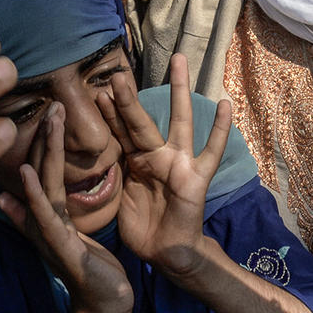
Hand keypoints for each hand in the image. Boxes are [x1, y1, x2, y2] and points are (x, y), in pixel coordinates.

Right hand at [0, 104, 133, 312]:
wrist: (103, 304)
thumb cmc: (88, 268)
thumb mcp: (69, 233)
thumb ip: (49, 210)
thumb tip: (16, 191)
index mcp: (52, 215)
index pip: (44, 171)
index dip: (44, 141)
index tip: (47, 109)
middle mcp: (44, 221)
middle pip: (41, 172)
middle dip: (43, 138)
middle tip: (49, 103)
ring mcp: (50, 234)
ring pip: (43, 187)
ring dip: (41, 154)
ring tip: (40, 124)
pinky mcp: (61, 248)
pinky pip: (47, 216)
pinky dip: (34, 194)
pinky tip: (26, 175)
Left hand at [98, 54, 230, 281]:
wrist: (165, 252)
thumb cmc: (142, 225)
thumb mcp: (119, 197)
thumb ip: (111, 174)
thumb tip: (86, 157)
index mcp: (137, 161)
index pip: (121, 132)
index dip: (110, 113)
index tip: (99, 91)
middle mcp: (157, 156)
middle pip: (142, 121)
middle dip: (130, 98)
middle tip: (119, 73)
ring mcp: (179, 163)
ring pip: (179, 122)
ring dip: (179, 91)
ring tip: (179, 61)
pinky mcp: (196, 177)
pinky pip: (210, 152)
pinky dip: (219, 130)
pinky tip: (225, 104)